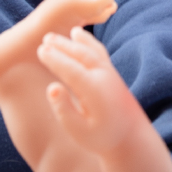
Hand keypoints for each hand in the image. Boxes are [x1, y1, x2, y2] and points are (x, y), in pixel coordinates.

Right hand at [37, 28, 171, 171]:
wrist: (130, 136)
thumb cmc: (100, 137)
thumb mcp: (79, 131)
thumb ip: (64, 110)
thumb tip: (51, 87)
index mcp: (95, 92)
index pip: (72, 70)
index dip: (56, 59)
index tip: (40, 50)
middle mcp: (105, 78)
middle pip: (81, 56)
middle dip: (62, 46)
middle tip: (44, 39)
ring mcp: (110, 73)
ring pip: (90, 50)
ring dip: (71, 41)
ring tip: (53, 36)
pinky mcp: (112, 72)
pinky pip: (98, 51)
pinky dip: (86, 41)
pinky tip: (76, 34)